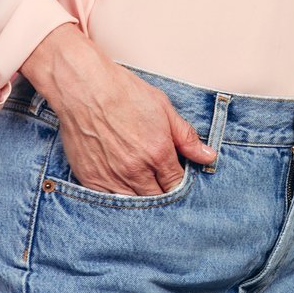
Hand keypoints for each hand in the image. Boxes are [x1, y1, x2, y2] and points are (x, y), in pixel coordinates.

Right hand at [24, 25, 214, 195]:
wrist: (85, 89)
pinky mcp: (90, 179)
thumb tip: (208, 156)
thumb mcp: (164, 110)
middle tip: (161, 184)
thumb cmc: (125, 94)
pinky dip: (118, 198)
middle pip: (157, 198)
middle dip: (163, 193)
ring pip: (133, 203)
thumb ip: (186, 138)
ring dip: (141, 199)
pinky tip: (122, 188)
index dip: (179, 184)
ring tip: (143, 188)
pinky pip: (108, 200)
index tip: (177, 178)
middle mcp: (136, 170)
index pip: (176, 184)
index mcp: (158, 154)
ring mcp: (111, 177)